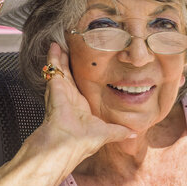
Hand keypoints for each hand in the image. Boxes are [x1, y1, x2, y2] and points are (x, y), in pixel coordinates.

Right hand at [43, 43, 135, 157]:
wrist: (66, 143)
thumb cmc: (82, 141)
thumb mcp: (106, 133)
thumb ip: (119, 131)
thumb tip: (134, 133)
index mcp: (79, 105)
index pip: (81, 85)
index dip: (83, 74)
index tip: (89, 64)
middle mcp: (68, 96)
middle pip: (69, 74)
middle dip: (70, 61)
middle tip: (74, 47)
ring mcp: (60, 90)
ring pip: (60, 68)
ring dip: (61, 55)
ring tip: (62, 42)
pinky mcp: (55, 85)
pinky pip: (53, 67)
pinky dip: (53, 55)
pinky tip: (55, 45)